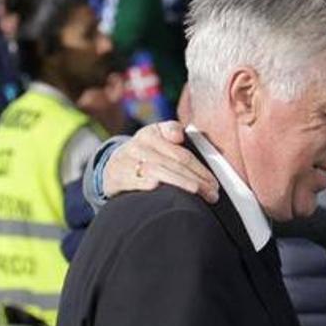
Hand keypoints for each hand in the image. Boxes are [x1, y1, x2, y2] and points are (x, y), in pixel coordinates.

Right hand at [103, 121, 219, 201]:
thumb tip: (179, 135)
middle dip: (197, 180)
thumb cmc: (143, 153)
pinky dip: (151, 187)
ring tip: (199, 195)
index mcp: (151, 134)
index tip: (213, 182)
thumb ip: (171, 130)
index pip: (182, 154)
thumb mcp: (155, 135)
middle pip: (175, 164)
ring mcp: (127, 161)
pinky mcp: (118, 176)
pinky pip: (137, 182)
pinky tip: (165, 193)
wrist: (111, 167)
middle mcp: (139, 145)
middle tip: (212, 194)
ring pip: (160, 172)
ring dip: (182, 185)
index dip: (200, 169)